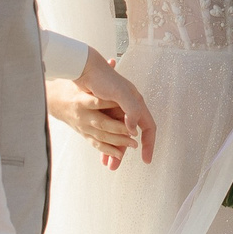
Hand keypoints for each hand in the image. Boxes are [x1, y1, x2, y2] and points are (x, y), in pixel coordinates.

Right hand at [46, 78, 135, 167]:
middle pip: (102, 123)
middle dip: (119, 130)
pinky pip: (96, 143)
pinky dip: (108, 150)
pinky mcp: (82, 132)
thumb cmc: (72, 86)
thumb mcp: (84, 78)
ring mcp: (82, 125)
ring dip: (117, 142)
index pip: (98, 102)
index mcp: (81, 99)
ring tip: (131, 145)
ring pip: (101, 136)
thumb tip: (112, 61)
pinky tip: (119, 153)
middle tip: (133, 134)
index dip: (111, 106)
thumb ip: (101, 70)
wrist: (53, 99)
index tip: (126, 112)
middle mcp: (81, 114)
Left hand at [72, 52, 157, 167]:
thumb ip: (131, 110)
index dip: (149, 144)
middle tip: (115, 166)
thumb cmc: (103, 78)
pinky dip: (105, 142)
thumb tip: (133, 130)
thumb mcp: (120, 93)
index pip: (148, 127)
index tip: (145, 159)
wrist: (84, 67)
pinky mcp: (104, 110)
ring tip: (107, 163)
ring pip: (119, 135)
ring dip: (114, 149)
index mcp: (136, 104)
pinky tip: (100, 150)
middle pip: (131, 135)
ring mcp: (116, 110)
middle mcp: (128, 108)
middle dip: (125, 151)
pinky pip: (108, 131)